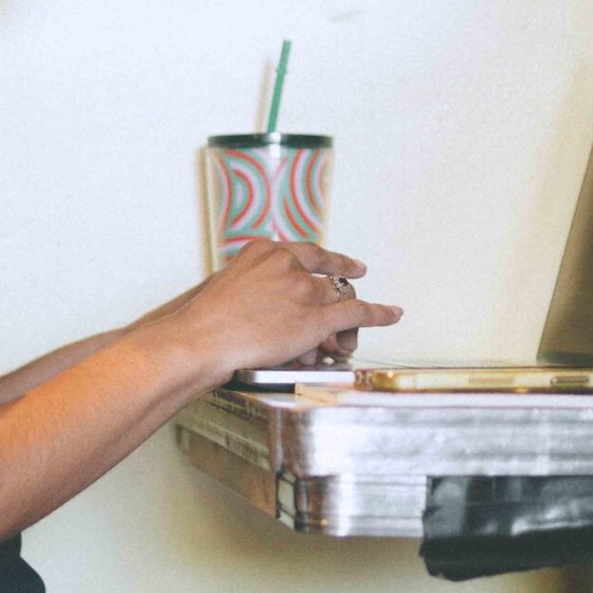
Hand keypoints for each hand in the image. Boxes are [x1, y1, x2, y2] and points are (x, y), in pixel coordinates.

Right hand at [168, 238, 402, 382]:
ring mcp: (303, 290)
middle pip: (329, 280)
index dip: (331, 262)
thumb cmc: (204, 323)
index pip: (309, 254)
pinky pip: (358, 313)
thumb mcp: (229, 287)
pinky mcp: (315, 319)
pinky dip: (379, 314)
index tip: (344, 266)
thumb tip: (276, 308)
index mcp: (265, 251)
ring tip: (339, 342)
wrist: (199, 340)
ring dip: (343, 322)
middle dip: (336, 300)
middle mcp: (289, 265)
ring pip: (340, 301)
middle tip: (337, 319)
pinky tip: (393, 314)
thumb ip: (256, 286)